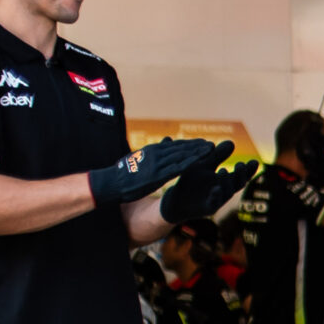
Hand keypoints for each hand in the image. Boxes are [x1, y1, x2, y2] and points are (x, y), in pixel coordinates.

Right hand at [92, 137, 217, 206]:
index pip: (174, 146)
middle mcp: (156, 154)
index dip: (190, 144)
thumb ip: (153, 152)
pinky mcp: (158, 174)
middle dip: (196, 146)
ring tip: (210, 150)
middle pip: (181, 148)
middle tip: (211, 145)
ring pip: (182, 155)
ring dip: (197, 152)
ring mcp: (158, 163)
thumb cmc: (124, 173)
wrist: (112, 182)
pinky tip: (201, 161)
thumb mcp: (138, 159)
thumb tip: (166, 141)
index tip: (202, 143)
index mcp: (152, 150)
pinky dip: (191, 162)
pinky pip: (178, 167)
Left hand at [158, 143, 255, 223]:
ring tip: (223, 171)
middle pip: (239, 184)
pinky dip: (215, 196)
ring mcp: (217, 201)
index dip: (249, 170)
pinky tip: (215, 189)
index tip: (255, 162)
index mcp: (225, 180)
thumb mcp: (204, 165)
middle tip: (240, 164)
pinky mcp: (206, 209)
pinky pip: (214, 203)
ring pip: (227, 193)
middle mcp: (224, 191)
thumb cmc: (191, 181)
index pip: (241, 175)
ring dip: (226, 182)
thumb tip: (231, 142)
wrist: (175, 199)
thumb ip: (217, 156)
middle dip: (242, 175)